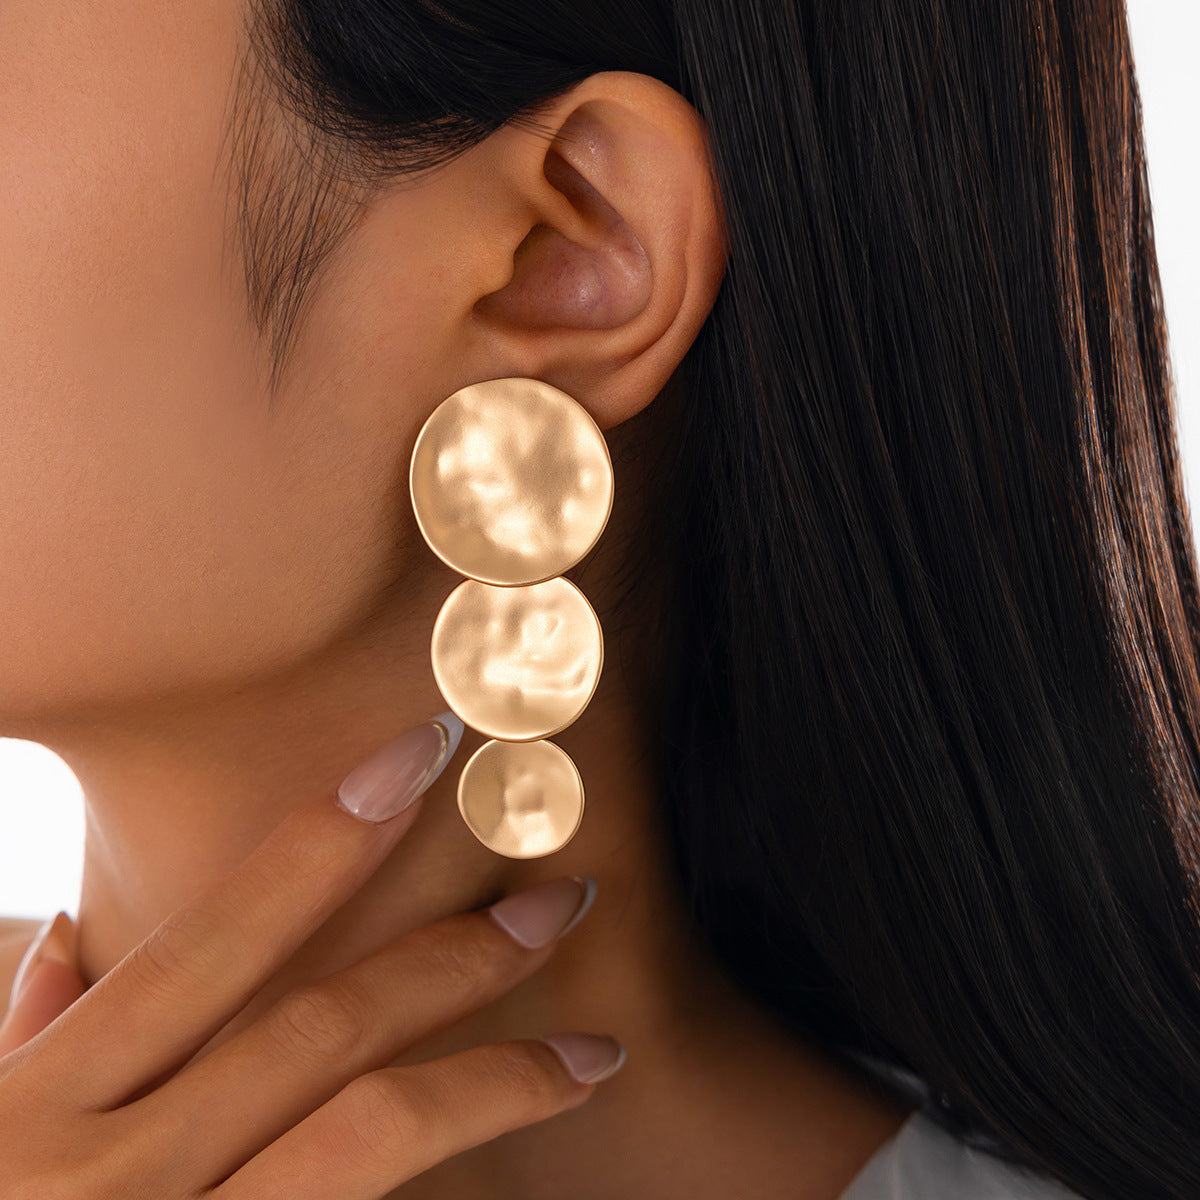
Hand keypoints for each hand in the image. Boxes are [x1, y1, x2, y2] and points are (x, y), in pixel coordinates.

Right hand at [0, 721, 621, 1199]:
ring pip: (366, 1139)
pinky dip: (439, 1190)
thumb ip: (16, 1047)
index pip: (217, 941)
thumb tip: (68, 944)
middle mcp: (111, 1178)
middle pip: (321, 1029)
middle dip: (455, 954)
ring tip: (593, 1051)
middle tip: (564, 898)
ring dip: (497, 1082)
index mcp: (40, 1110)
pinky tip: (514, 1165)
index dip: (327, 836)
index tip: (421, 755)